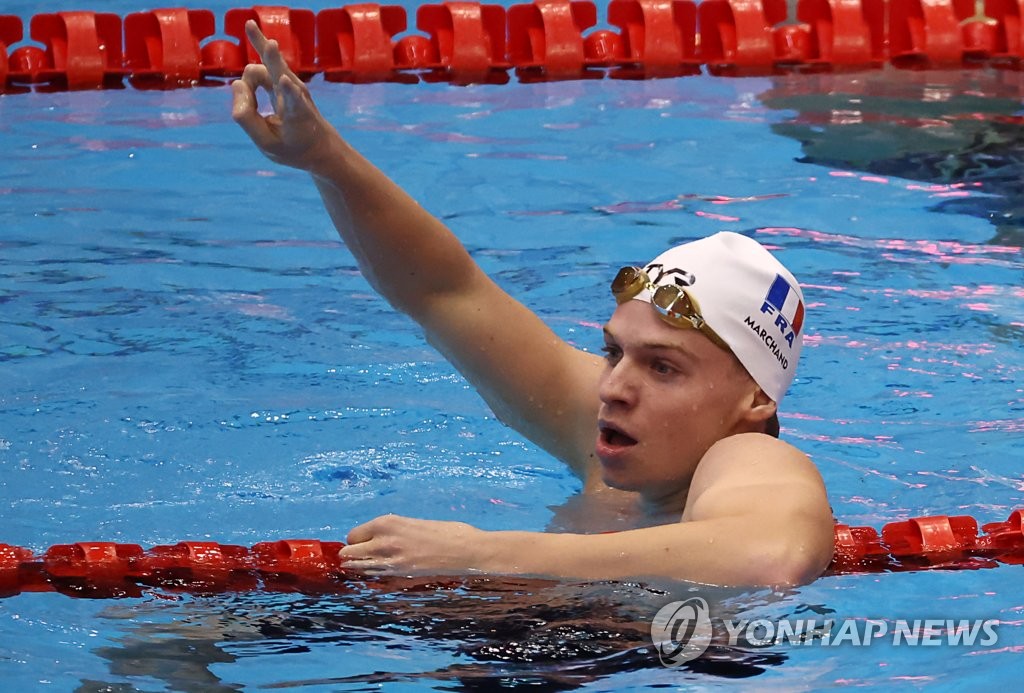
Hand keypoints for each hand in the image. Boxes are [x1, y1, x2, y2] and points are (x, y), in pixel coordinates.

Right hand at [231, 20, 337, 171]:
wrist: (318, 144)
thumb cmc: (293, 147)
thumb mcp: (268, 144)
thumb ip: (247, 119)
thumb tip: (235, 84)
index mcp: (298, 116)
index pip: (293, 102)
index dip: (288, 93)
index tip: (284, 82)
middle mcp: (296, 94)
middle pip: (278, 71)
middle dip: (271, 58)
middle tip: (269, 43)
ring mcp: (289, 83)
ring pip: (262, 69)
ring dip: (248, 89)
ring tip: (250, 74)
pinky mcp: (281, 78)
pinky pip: (263, 63)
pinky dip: (258, 47)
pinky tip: (251, 27)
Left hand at [339, 514, 487, 576]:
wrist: (464, 550)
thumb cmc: (444, 532)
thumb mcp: (412, 523)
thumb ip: (390, 531)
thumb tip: (373, 540)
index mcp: (386, 523)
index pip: (352, 535)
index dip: (359, 540)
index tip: (367, 542)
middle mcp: (382, 542)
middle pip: (348, 554)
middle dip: (353, 555)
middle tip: (366, 555)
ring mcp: (389, 563)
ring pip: (358, 569)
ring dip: (361, 568)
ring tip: (373, 565)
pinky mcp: (398, 578)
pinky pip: (374, 580)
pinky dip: (374, 578)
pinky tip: (384, 574)